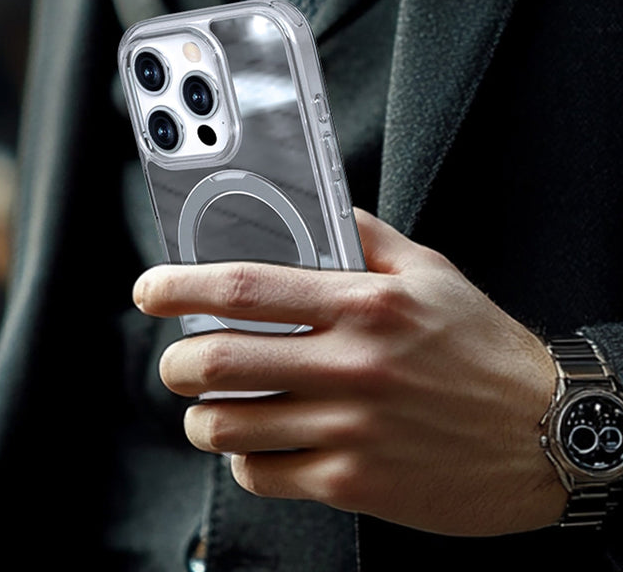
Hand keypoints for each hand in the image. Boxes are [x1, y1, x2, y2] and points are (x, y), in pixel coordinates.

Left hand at [133, 208, 566, 535]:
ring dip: (204, 417)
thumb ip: (367, 238)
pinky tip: (261, 445)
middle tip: (178, 358)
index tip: (151, 290)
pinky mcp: (355, 483)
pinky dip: (244, 461)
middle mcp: (350, 365)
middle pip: (218, 360)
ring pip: (228, 427)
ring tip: (216, 406)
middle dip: (176, 361)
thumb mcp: (431, 273)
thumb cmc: (484, 349)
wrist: (546, 432)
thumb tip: (317, 212)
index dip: (181, 285)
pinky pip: (262, 476)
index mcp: (363, 305)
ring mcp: (349, 429)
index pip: (246, 286)